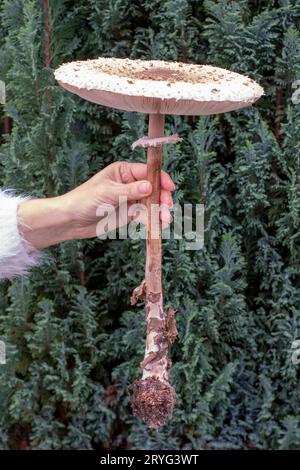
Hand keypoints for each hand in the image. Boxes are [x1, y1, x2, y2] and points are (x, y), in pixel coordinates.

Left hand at [18, 161, 174, 249]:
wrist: (72, 220)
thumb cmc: (85, 200)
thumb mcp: (108, 193)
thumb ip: (130, 191)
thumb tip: (150, 186)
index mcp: (123, 171)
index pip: (147, 172)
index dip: (160, 179)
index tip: (170, 188)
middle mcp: (129, 183)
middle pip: (153, 188)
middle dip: (162, 198)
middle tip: (167, 209)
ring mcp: (130, 199)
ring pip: (151, 203)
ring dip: (160, 211)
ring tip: (165, 221)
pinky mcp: (129, 213)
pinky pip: (145, 216)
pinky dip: (153, 220)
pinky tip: (158, 226)